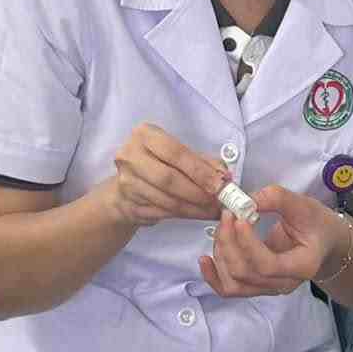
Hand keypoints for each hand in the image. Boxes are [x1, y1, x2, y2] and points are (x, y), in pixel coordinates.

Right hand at [107, 123, 227, 225]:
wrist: (126, 186)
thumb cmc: (157, 163)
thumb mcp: (178, 154)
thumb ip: (202, 162)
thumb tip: (225, 176)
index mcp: (145, 135)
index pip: (176, 153)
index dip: (200, 171)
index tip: (219, 184)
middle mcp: (130, 157)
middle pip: (169, 179)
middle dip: (197, 192)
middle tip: (217, 201)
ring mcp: (127, 182)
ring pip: (166, 201)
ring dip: (194, 208)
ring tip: (211, 210)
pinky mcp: (128, 205)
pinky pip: (161, 213)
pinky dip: (183, 216)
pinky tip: (197, 214)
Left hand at [200, 185, 343, 298]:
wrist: (325, 244)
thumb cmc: (317, 224)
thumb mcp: (304, 205)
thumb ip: (277, 198)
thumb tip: (245, 200)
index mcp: (301, 265)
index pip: (266, 265)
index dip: (247, 243)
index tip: (240, 217)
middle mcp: (284, 284)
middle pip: (245, 273)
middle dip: (229, 242)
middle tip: (227, 214)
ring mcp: (268, 288)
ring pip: (234, 283)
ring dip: (221, 253)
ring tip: (222, 227)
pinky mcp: (256, 285)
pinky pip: (230, 289)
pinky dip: (213, 276)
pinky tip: (205, 259)